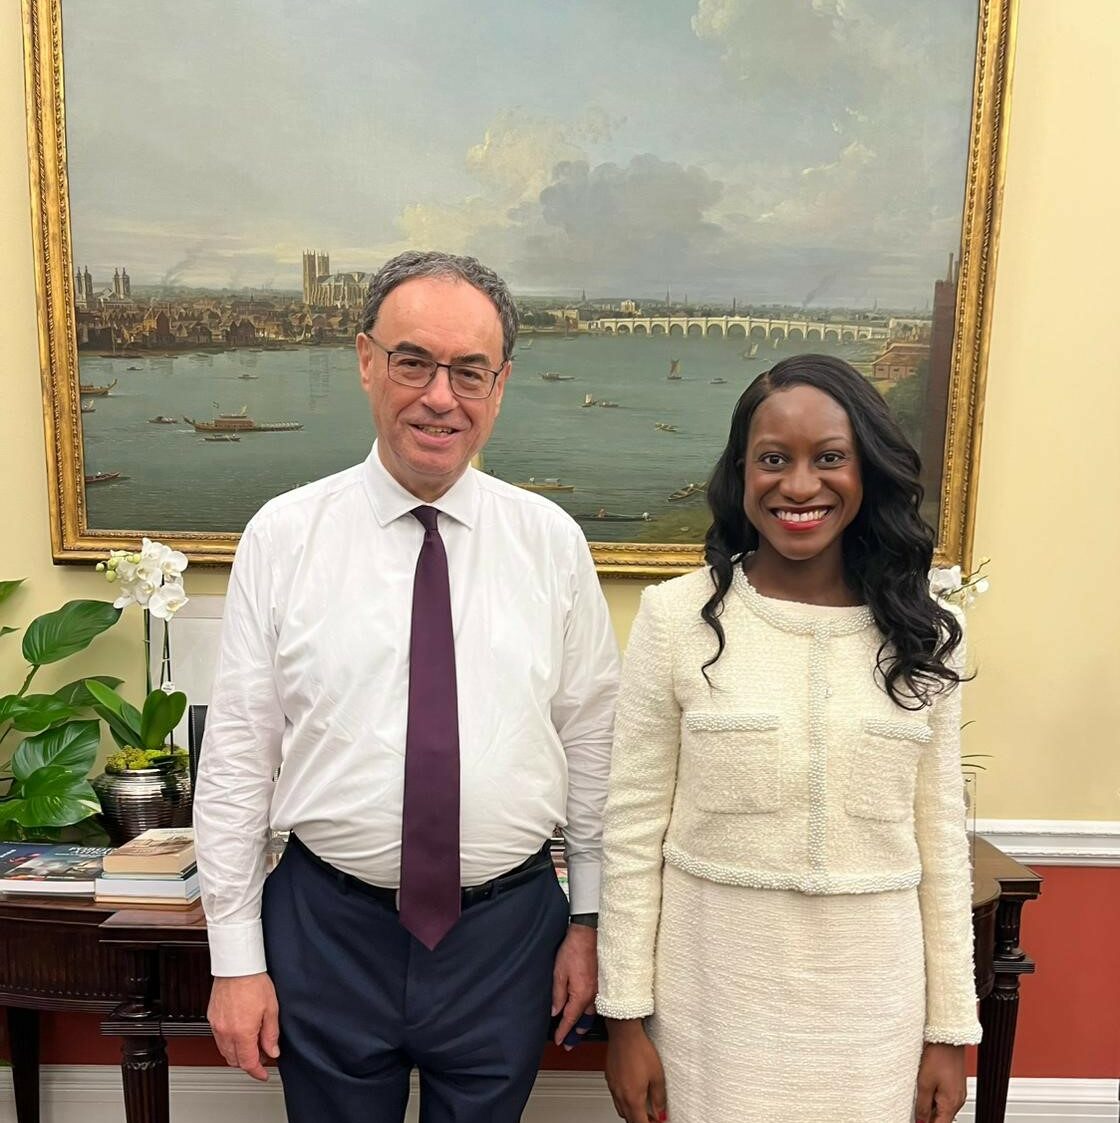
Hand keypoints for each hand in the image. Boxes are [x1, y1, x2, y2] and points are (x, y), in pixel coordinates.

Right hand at [207, 972, 279, 1081]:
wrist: (237, 966)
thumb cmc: (254, 982)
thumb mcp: (271, 1009)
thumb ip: (271, 1034)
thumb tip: (272, 1051)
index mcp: (242, 1032)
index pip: (248, 1063)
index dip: (258, 1072)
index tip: (264, 1074)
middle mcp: (226, 1032)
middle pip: (235, 1061)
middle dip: (248, 1063)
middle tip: (262, 1056)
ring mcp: (217, 1026)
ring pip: (225, 1052)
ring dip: (238, 1054)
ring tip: (252, 1045)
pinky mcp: (212, 1019)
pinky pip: (219, 1040)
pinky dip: (229, 1043)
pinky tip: (239, 1035)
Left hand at [551, 922, 596, 1046]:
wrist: (587, 934)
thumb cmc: (573, 950)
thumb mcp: (559, 973)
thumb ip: (558, 995)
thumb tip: (556, 1011)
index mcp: (581, 995)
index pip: (570, 1019)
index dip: (563, 1031)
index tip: (559, 1040)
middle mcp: (593, 996)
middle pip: (584, 1020)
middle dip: (575, 1033)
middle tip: (569, 1043)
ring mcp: (599, 989)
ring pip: (592, 1013)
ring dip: (584, 1024)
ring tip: (577, 1032)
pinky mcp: (602, 982)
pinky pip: (596, 1003)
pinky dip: (590, 1012)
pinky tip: (586, 1012)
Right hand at [605, 1019, 666, 1122]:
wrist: (624, 1032)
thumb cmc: (639, 1049)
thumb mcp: (657, 1075)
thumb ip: (659, 1098)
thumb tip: (661, 1112)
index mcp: (633, 1098)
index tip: (657, 1122)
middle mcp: (620, 1095)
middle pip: (629, 1119)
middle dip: (641, 1121)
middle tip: (652, 1117)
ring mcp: (613, 1087)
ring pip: (621, 1109)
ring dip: (632, 1112)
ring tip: (643, 1106)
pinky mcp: (609, 1078)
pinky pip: (616, 1097)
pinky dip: (624, 1100)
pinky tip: (632, 1091)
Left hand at [914, 1042, 965, 1121]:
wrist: (948, 1039)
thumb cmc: (938, 1057)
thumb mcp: (924, 1083)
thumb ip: (922, 1105)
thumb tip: (920, 1121)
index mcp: (951, 1104)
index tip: (916, 1121)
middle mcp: (957, 1101)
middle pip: (941, 1118)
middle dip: (928, 1117)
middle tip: (915, 1109)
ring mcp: (957, 1093)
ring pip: (943, 1109)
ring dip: (931, 1107)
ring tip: (919, 1095)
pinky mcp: (955, 1085)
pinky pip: (945, 1098)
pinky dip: (935, 1098)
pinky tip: (926, 1088)